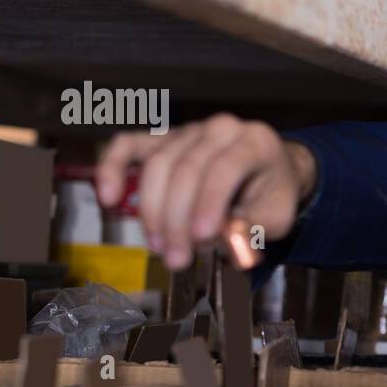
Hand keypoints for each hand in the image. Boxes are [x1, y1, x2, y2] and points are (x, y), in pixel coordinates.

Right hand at [95, 114, 317, 269]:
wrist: (271, 171)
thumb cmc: (273, 194)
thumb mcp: (279, 216)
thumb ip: (254, 225)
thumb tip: (227, 238)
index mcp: (254, 142)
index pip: (224, 169)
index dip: (209, 204)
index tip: (200, 239)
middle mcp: (219, 128)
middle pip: (186, 169)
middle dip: (177, 219)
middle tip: (177, 259)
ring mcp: (188, 131)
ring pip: (158, 165)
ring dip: (153, 211)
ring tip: (161, 248)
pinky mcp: (163, 139)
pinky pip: (129, 145)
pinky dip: (112, 167)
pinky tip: (108, 197)